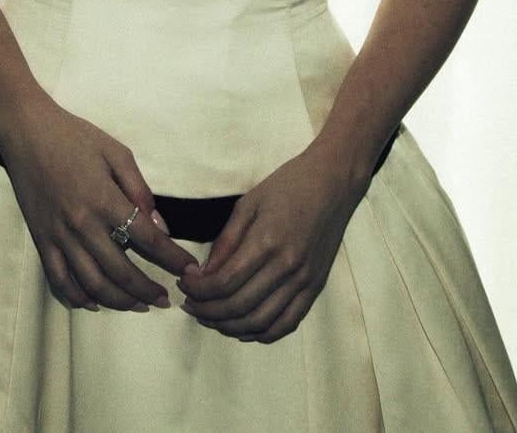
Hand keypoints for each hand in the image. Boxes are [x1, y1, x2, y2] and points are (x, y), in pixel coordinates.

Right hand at [0, 93, 201, 312]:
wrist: (26, 132)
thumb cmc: (75, 136)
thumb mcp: (117, 152)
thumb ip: (139, 190)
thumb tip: (159, 225)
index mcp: (105, 200)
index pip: (148, 240)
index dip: (172, 259)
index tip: (189, 270)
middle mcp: (82, 225)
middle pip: (122, 272)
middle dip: (149, 290)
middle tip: (166, 300)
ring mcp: (59, 236)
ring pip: (92, 285)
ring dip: (119, 302)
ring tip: (139, 305)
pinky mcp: (41, 241)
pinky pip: (59, 280)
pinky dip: (78, 298)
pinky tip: (95, 302)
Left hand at [177, 145, 369, 343]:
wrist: (334, 182)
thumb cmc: (288, 185)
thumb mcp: (249, 203)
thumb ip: (226, 241)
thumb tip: (203, 274)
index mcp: (267, 242)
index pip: (224, 282)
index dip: (198, 290)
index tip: (183, 284)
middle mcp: (288, 267)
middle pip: (239, 307)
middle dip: (207, 311)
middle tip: (189, 304)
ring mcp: (304, 281)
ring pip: (260, 322)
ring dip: (229, 326)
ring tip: (210, 317)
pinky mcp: (315, 288)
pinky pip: (287, 324)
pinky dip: (261, 333)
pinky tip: (243, 327)